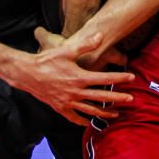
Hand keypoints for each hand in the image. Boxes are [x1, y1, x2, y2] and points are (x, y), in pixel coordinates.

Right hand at [17, 26, 134, 125]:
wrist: (26, 73)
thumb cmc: (47, 60)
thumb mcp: (67, 50)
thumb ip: (85, 45)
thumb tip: (100, 35)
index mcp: (79, 77)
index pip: (104, 78)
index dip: (119, 78)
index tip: (131, 78)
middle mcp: (75, 92)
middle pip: (101, 97)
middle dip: (117, 98)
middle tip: (131, 99)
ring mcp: (67, 102)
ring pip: (90, 110)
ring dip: (104, 112)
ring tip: (116, 114)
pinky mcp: (59, 107)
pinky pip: (74, 117)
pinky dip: (83, 121)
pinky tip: (90, 122)